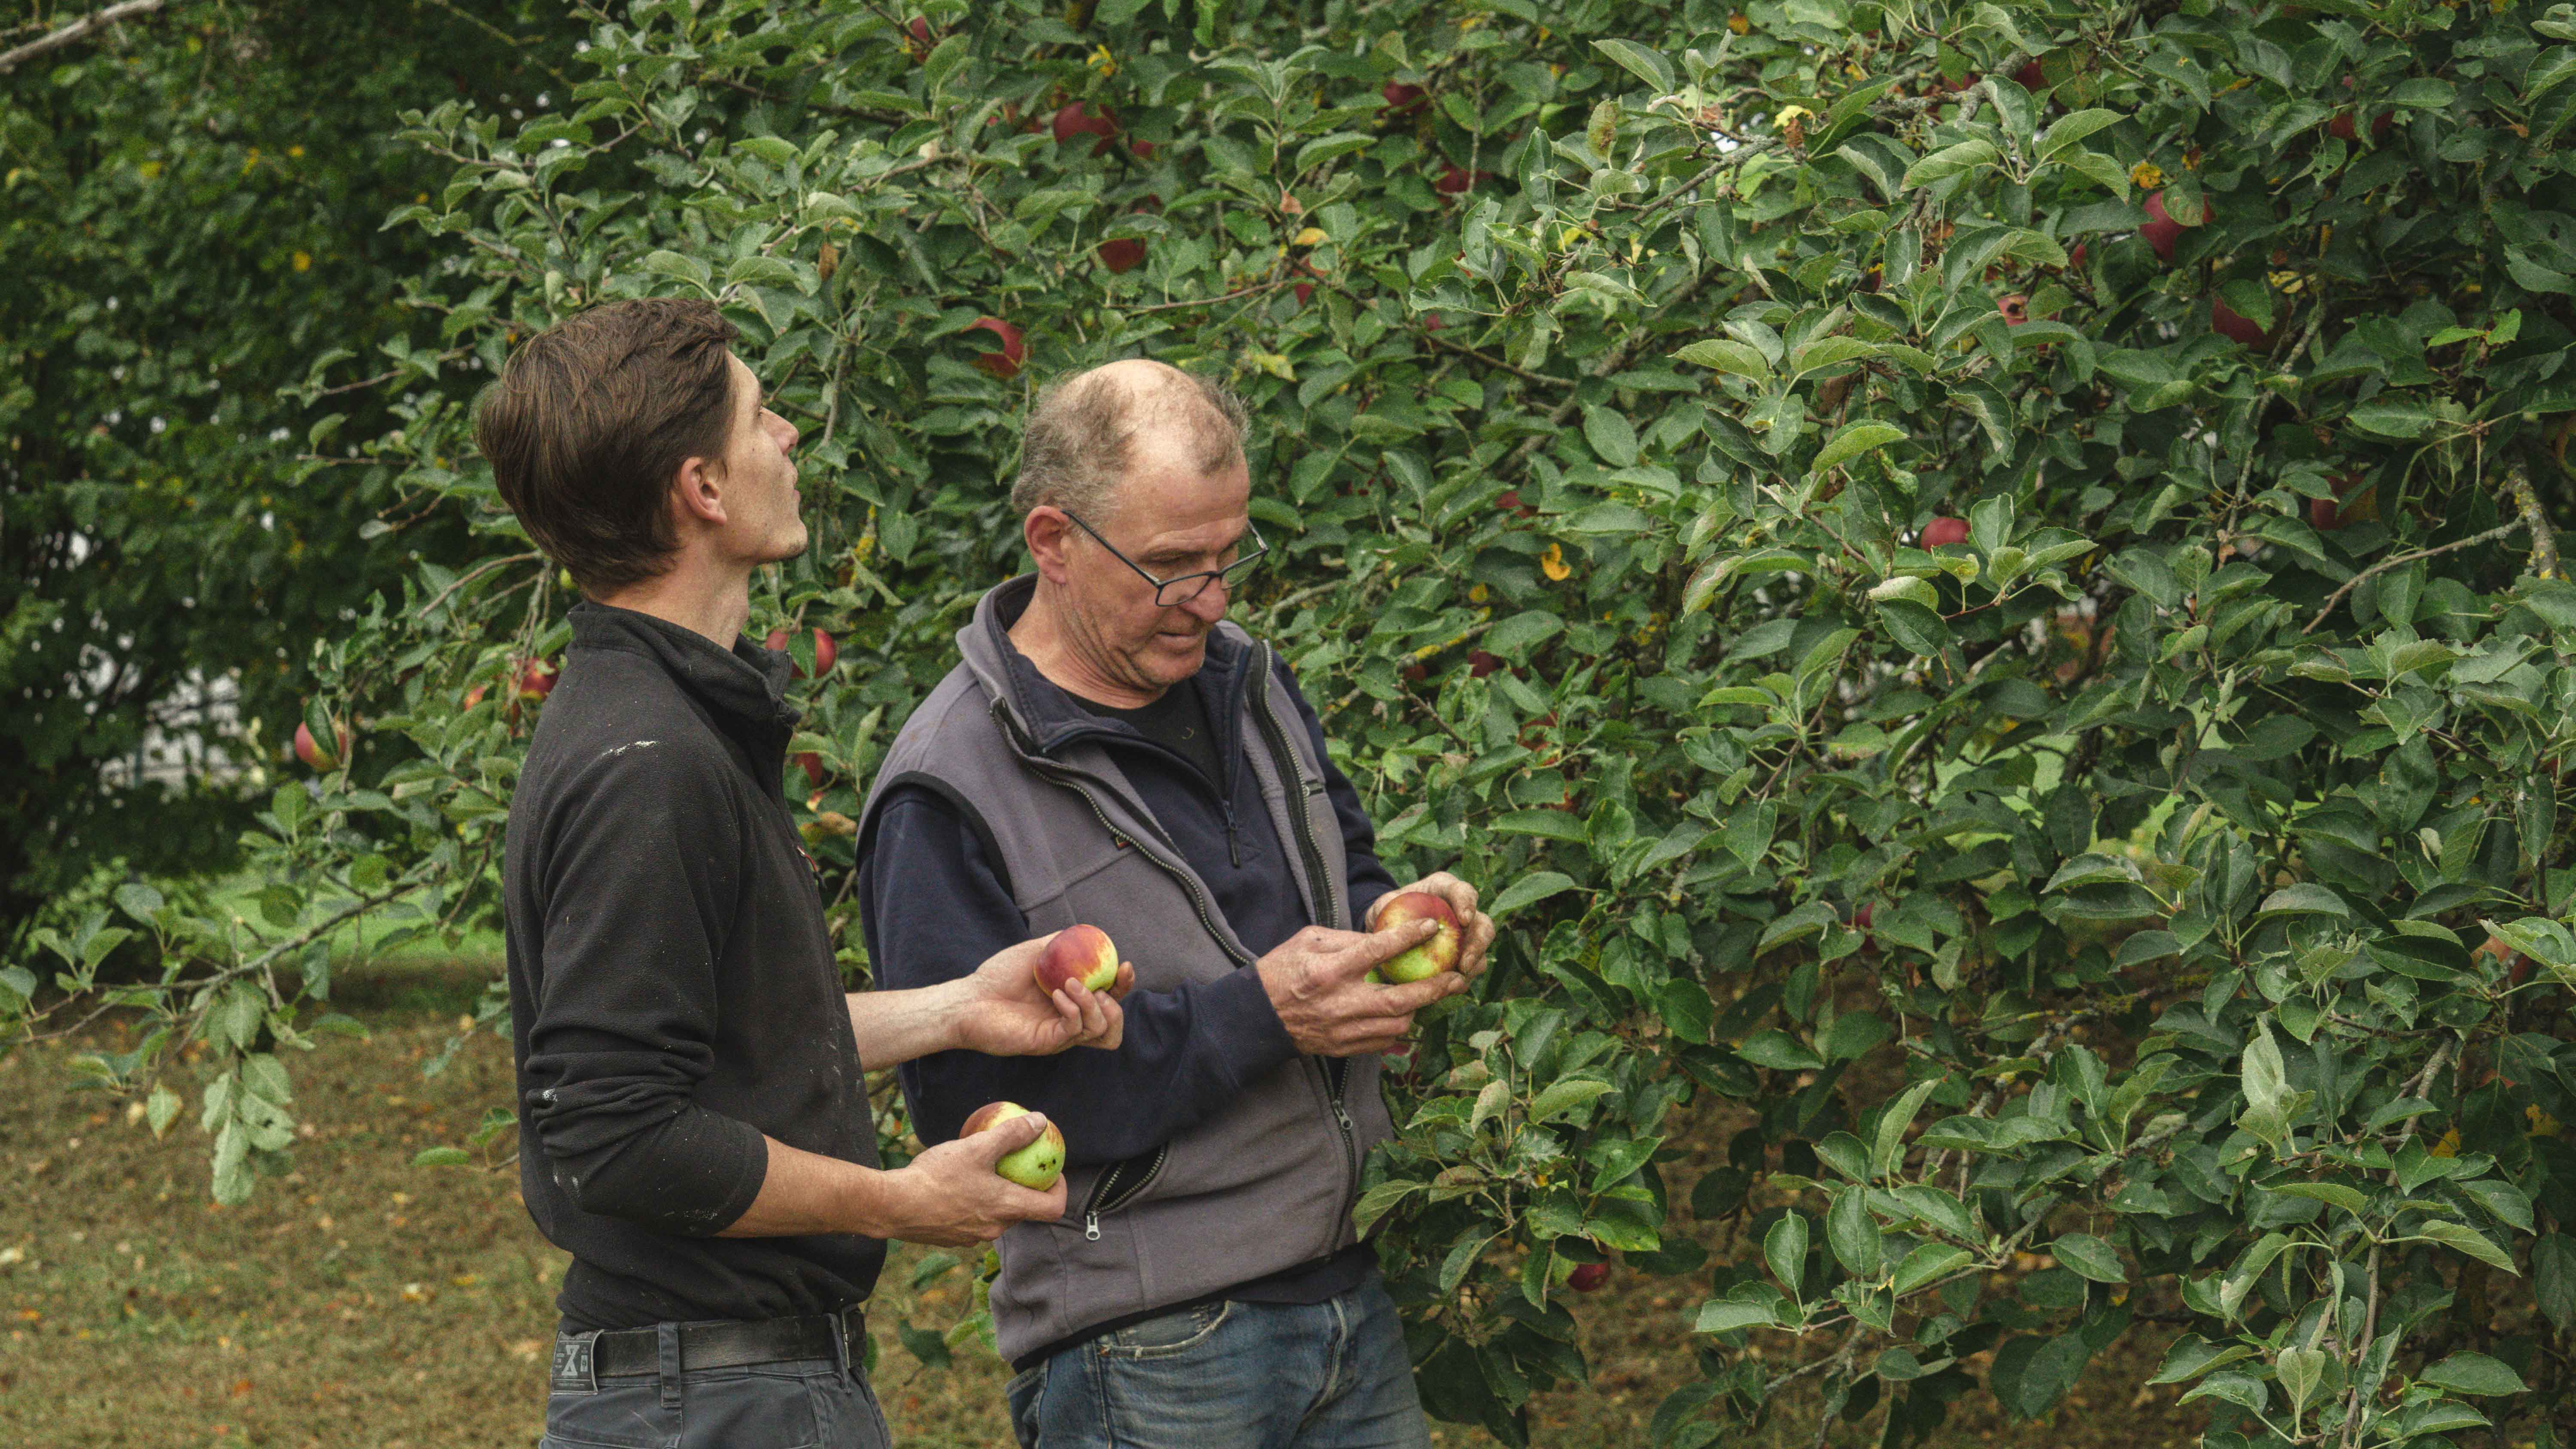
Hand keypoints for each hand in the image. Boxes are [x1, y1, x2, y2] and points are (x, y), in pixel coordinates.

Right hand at [863, 1111, 1066, 1245]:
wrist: (894, 1206)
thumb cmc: (937, 1177)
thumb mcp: (977, 1147)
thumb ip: (1011, 1134)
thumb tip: (1040, 1121)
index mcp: (1007, 1208)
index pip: (1053, 1209)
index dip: (1060, 1189)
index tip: (1052, 1172)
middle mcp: (994, 1229)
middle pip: (1024, 1211)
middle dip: (1026, 1189)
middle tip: (1018, 1165)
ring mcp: (972, 1237)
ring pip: (997, 1215)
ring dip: (998, 1195)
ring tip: (984, 1170)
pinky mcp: (952, 1238)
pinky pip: (973, 1220)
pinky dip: (975, 1203)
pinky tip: (957, 1183)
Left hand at [947, 932, 1134, 1057]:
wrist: (969, 998)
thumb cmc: (997, 976)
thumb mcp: (1035, 952)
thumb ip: (1060, 944)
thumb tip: (1085, 932)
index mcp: (1072, 1001)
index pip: (1109, 998)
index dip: (1123, 985)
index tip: (1125, 965)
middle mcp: (1070, 1020)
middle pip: (1112, 1023)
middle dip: (1116, 1003)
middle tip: (1100, 987)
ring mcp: (1060, 1034)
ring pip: (1100, 1030)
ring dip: (1093, 1004)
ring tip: (1071, 985)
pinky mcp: (1047, 1042)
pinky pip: (1075, 1031)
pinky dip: (1074, 1010)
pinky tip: (1058, 995)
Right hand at [1256, 921, 1464, 1056]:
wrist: (1257, 1017)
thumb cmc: (1281, 971)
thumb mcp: (1308, 941)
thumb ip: (1346, 938)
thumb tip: (1383, 939)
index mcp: (1330, 970)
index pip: (1378, 951)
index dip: (1409, 937)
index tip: (1432, 927)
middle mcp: (1341, 1003)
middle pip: (1401, 1000)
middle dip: (1435, 989)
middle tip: (1457, 977)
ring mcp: (1343, 1030)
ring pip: (1398, 1026)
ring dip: (1419, 1009)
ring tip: (1430, 995)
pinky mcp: (1344, 1048)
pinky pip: (1384, 1042)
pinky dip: (1399, 1028)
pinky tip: (1405, 1014)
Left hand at [1366, 871, 1496, 981]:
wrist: (1388, 927)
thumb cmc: (1386, 912)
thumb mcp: (1380, 907)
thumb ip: (1385, 912)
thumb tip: (1390, 933)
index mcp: (1445, 889)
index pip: (1463, 891)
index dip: (1468, 903)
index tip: (1464, 919)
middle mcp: (1462, 911)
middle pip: (1483, 924)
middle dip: (1479, 943)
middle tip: (1465, 962)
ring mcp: (1466, 935)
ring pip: (1482, 949)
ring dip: (1475, 965)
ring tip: (1460, 979)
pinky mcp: (1462, 956)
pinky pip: (1469, 969)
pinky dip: (1462, 979)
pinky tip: (1450, 989)